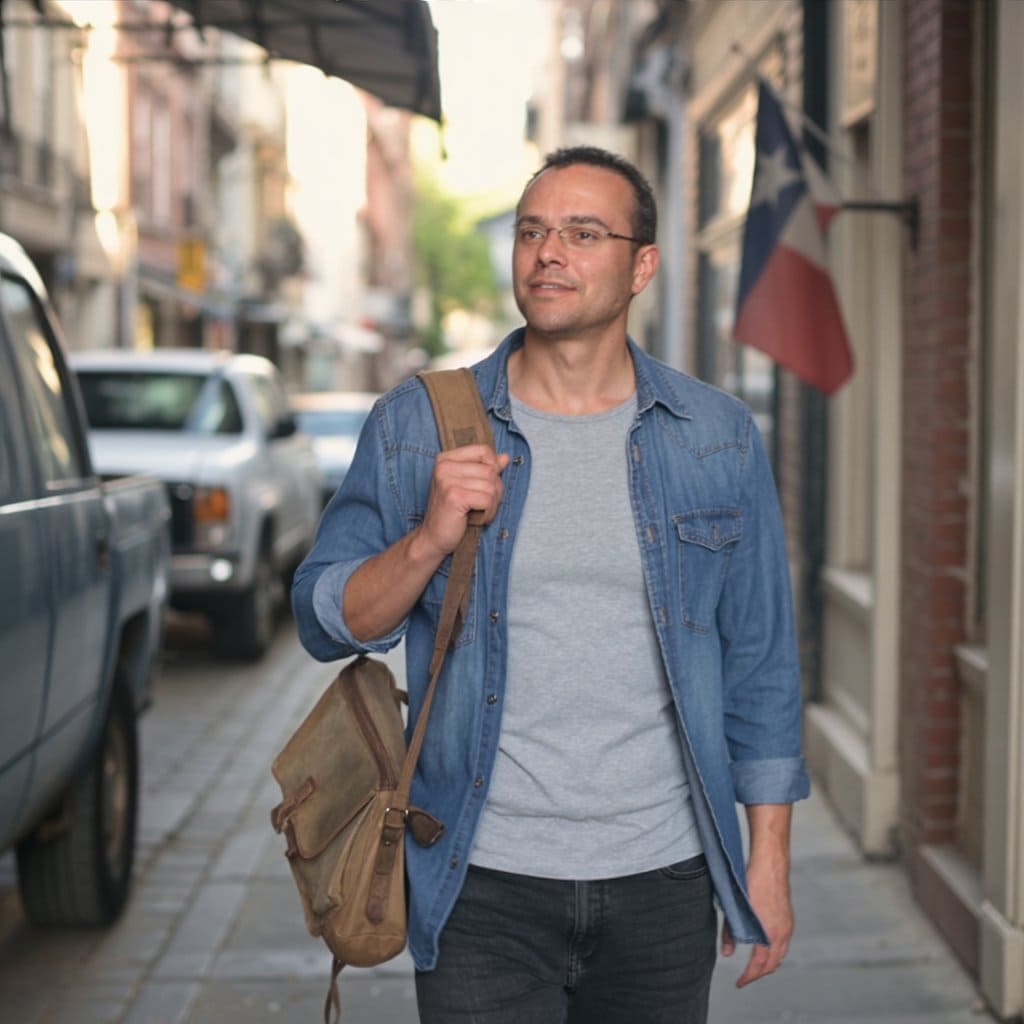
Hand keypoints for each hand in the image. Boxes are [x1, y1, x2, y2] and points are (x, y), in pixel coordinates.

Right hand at [417, 445, 510, 557]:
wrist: (433, 538)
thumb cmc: (452, 513)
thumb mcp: (469, 486)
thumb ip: (486, 469)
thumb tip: (505, 457)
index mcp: (446, 459)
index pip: (483, 450)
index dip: (493, 468)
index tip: (483, 486)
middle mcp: (444, 466)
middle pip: (490, 470)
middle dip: (494, 491)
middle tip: (481, 504)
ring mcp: (447, 480)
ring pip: (492, 486)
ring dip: (492, 504)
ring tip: (478, 511)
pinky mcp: (454, 496)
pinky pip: (488, 499)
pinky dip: (489, 512)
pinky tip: (477, 518)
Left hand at [720, 861, 793, 986]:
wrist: (770, 863)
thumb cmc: (753, 881)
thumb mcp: (736, 907)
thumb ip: (731, 932)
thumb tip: (726, 953)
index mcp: (769, 932)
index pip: (760, 965)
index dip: (749, 977)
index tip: (739, 983)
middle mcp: (782, 932)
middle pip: (773, 964)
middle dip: (759, 974)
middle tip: (745, 978)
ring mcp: (787, 926)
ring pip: (780, 955)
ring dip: (768, 964)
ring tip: (754, 967)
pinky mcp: (788, 918)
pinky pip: (783, 944)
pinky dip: (774, 952)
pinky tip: (765, 948)